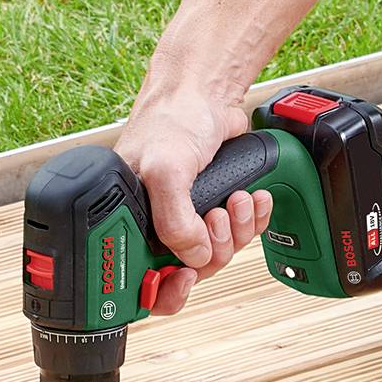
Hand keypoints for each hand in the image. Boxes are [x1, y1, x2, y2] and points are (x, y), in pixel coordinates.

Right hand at [115, 93, 276, 314]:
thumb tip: (194, 258)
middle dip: (212, 250)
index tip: (186, 277)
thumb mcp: (165, 170)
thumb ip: (175, 221)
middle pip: (188, 270)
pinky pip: (238, 233)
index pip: (141, 278)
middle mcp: (154, 224)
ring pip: (217, 254)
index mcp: (128, 221)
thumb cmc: (171, 121)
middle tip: (214, 218)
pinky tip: (253, 199)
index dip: (165, 287)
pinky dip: (252, 220)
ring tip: (235, 199)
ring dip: (236, 231)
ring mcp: (186, 218)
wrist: (203, 94)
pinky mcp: (214, 207)